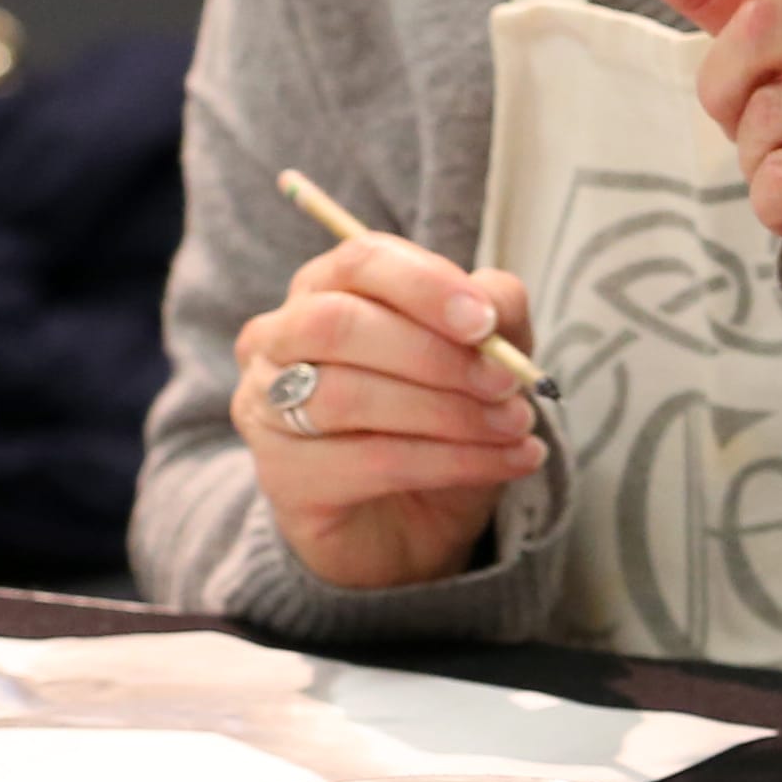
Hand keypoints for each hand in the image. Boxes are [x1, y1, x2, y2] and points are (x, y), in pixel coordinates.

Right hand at [233, 228, 543, 589]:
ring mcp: (265, 408)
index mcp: (327, 288)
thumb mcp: (485, 353)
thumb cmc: (442, 415)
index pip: (360, 261)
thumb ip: (496, 314)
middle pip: (338, 324)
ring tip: (516, 426)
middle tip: (509, 384)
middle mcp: (278, 338)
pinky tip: (506, 462)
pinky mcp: (281, 475)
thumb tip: (491, 307)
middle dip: (435, 355)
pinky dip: (451, 461)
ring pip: (348, 395)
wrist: (413, 520)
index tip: (486, 323)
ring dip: (449, 412)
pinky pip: (369, 462)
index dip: (426, 286)